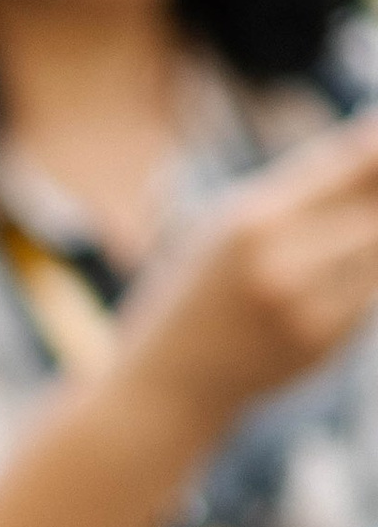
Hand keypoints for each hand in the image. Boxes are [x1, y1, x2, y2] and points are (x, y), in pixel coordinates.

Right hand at [120, 112, 377, 439]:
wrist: (169, 384)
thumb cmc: (198, 291)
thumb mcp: (227, 226)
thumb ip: (297, 188)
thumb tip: (372, 143)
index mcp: (252, 221)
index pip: (350, 168)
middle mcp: (282, 263)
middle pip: (375, 211)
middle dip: (377, 200)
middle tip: (369, 197)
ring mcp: (307, 308)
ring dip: (373, 242)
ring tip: (347, 241)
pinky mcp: (325, 344)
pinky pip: (371, 297)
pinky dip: (367, 280)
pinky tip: (339, 280)